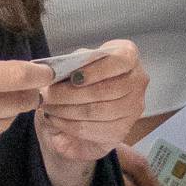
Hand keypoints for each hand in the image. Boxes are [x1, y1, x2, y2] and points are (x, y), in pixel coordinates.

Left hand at [36, 39, 148, 163]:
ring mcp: (133, 107)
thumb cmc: (79, 78)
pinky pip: (94, 129)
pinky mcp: (122, 129)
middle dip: (71, 94)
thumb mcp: (75, 63)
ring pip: (98, 111)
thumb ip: (72, 64)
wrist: (82, 104)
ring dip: (67, 110)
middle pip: (106, 90)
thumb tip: (61, 72)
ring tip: (48, 107)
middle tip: (47, 95)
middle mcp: (138, 80)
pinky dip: (70, 125)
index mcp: (128, 56)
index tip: (73, 77)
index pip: (119, 61)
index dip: (96, 70)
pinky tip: (56, 119)